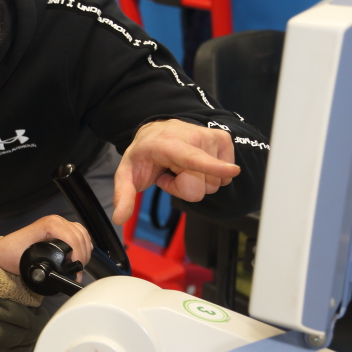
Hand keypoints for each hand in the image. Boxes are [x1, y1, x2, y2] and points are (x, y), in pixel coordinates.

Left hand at [0, 215, 91, 275]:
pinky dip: (83, 244)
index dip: (79, 253)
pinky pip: (78, 233)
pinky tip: (80, 255)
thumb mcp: (28, 261)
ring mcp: (57, 224)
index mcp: (48, 225)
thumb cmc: (11, 254)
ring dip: (85, 249)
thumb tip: (65, 276)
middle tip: (79, 269)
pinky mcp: (59, 229)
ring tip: (79, 264)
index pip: (73, 237)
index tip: (76, 267)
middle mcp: (54, 221)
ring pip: (82, 233)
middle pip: (80, 235)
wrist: (3, 252)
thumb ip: (47, 268)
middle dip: (83, 254)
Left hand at [112, 120, 239, 224]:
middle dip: (183, 188)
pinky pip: (224, 177)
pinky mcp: (224, 140)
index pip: (193, 159)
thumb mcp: (126, 173)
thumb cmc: (145, 154)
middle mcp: (193, 137)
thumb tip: (119, 218)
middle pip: (199, 188)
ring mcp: (211, 137)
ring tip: (180, 167)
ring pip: (213, 184)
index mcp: (168, 145)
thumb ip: (123, 195)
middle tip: (170, 172)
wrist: (157, 132)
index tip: (232, 171)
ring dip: (196, 181)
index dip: (213, 167)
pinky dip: (209, 175)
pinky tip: (192, 164)